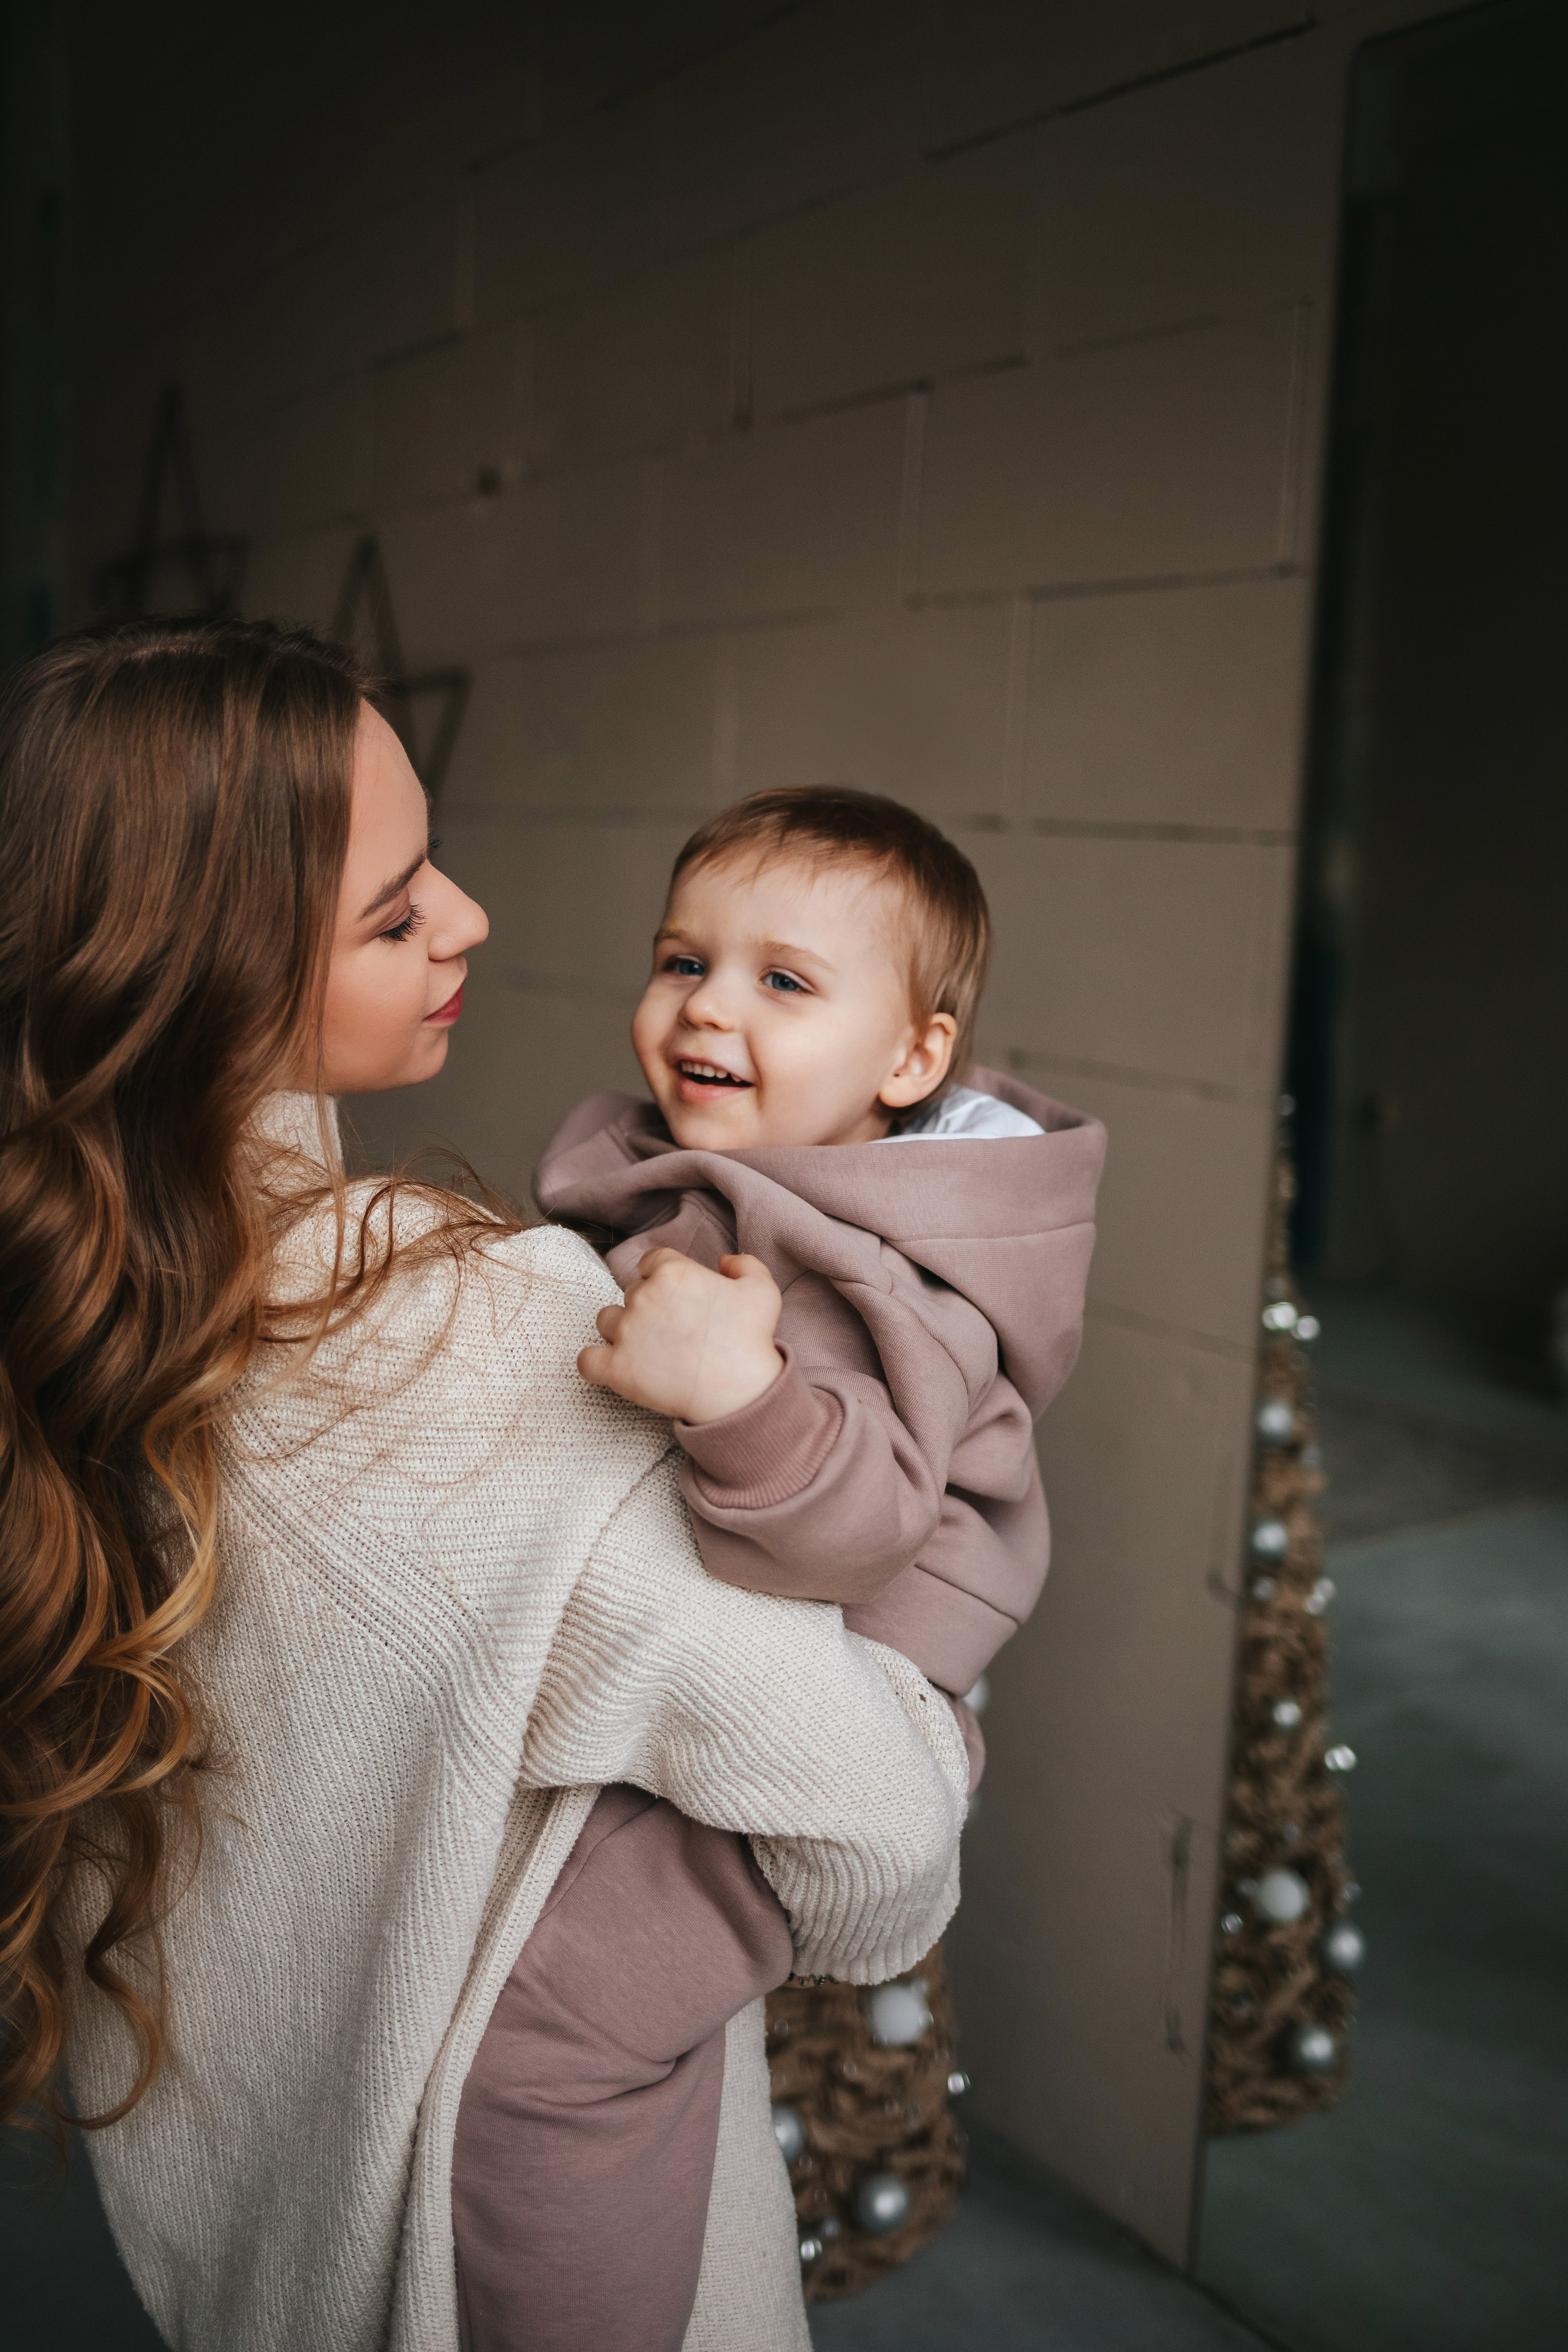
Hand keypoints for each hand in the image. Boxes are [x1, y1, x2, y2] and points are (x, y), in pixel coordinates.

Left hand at [578, 1248, 784, 1424]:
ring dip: (620, 1329)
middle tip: (672, 1330)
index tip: (677, 1298)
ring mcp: (627, 1332)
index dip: (663, 1277)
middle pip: (632, 1291)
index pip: (652, 1261)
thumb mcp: (762, 1290)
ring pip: (606, 1319)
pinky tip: (613, 1366)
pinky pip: (586, 1360)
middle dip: (649, 1306)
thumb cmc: (752, 1340)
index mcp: (673, 1271)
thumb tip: (723, 1262)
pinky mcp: (616, 1368)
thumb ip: (744, 1264)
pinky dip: (595, 1362)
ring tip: (645, 1348)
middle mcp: (644, 1296)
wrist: (740, 1392)